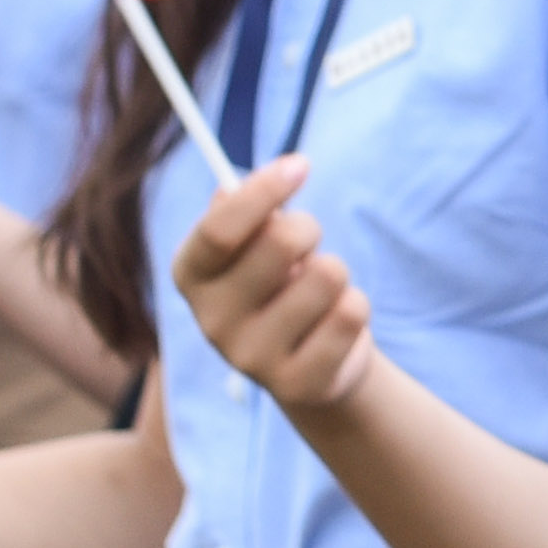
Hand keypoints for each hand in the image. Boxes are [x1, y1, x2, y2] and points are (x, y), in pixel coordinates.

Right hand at [173, 158, 375, 412]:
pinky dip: (355, 306)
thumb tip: (231, 187)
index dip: (263, 190)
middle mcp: (211, 322)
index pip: (219, 229)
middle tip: (308, 242)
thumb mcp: (256, 242)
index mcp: (192, 275)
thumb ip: (244, 210)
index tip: (301, 163)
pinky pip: (351, 313)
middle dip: (310, 228)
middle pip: (282, 242)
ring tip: (319, 293)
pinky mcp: (296, 384)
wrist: (311, 361)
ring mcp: (251, 359)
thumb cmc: (280, 282)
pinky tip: (333, 324)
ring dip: (336, 272)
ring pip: (328, 275)